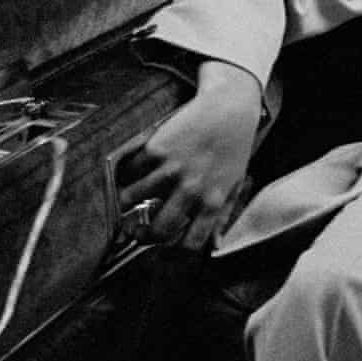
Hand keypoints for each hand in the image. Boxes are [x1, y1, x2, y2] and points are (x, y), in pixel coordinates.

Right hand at [115, 63, 259, 249]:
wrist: (228, 110)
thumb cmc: (234, 148)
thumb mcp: (236, 185)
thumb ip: (223, 216)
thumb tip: (214, 244)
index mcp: (213, 202)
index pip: (190, 242)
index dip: (172, 250)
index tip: (163, 245)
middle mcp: (192, 189)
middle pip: (159, 229)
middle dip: (142, 236)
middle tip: (134, 231)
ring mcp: (172, 169)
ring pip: (134, 198)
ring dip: (126, 202)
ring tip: (126, 200)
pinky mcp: (157, 149)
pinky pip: (132, 170)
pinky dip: (128, 174)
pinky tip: (133, 173)